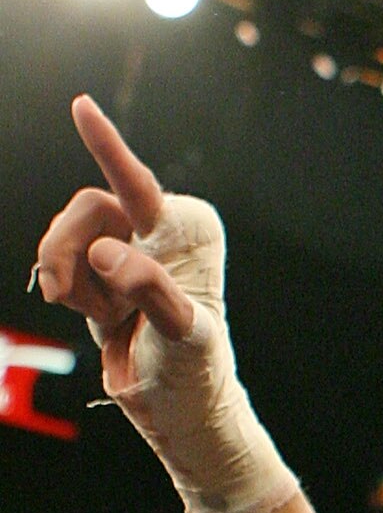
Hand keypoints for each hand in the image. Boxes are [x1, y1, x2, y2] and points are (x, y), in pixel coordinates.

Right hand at [32, 99, 189, 394]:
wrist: (176, 407)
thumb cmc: (191, 371)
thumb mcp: (180, 334)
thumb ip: (147, 287)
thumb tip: (106, 251)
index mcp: (189, 229)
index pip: (137, 184)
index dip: (105, 145)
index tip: (80, 105)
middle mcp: (162, 226)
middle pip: (85, 209)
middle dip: (65, 252)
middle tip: (63, 298)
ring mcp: (132, 244)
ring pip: (67, 233)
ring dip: (68, 277)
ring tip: (95, 315)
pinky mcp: (106, 267)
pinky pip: (61, 257)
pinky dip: (68, 289)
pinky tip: (96, 315)